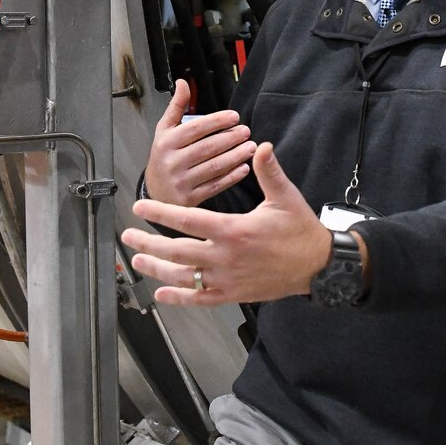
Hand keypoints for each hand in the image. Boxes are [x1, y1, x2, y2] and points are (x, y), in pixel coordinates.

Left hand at [123, 143, 340, 306]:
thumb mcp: (286, 198)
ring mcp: (227, 279)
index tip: (140, 207)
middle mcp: (226, 257)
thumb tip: (261, 146)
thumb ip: (269, 172)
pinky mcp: (233, 294)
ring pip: (184, 277)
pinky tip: (162, 294)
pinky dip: (179, 298)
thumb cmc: (301, 230)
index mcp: (234, 230)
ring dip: (157, 270)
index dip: (160, 213)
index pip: (188, 220)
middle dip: (148, 243)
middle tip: (128, 235)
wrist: (318, 267)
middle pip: (177, 251)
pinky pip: (200, 298)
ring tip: (137, 261)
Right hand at [143, 79, 254, 206]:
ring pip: (213, 167)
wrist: (155, 193)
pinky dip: (231, 177)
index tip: (235, 117)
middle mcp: (172, 161)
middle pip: (207, 148)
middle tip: (246, 131)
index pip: (195, 129)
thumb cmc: (164, 156)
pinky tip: (244, 168)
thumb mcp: (164, 130)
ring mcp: (181, 181)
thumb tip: (183, 82)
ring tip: (250, 147)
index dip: (217, 121)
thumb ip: (176, 107)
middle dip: (230, 139)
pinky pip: (215, 186)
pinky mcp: (190, 198)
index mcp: (166, 142)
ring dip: (235, 156)